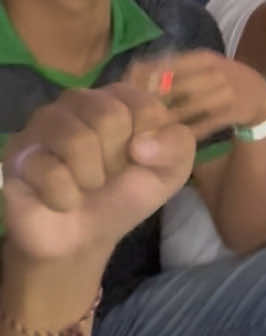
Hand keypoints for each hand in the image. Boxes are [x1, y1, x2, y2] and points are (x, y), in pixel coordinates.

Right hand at [1, 86, 194, 265]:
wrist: (84, 237)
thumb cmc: (125, 194)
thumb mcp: (170, 172)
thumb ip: (177, 146)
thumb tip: (142, 146)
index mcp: (118, 98)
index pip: (144, 106)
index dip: (150, 146)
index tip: (139, 162)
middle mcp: (78, 101)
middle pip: (109, 117)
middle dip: (117, 162)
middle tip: (108, 176)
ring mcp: (43, 124)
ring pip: (77, 140)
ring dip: (91, 178)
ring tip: (85, 186)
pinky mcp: (18, 153)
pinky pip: (49, 172)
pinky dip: (65, 197)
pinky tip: (61, 199)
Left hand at [127, 51, 265, 139]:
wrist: (259, 93)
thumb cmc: (221, 78)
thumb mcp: (201, 65)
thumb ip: (173, 67)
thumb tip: (133, 70)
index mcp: (203, 58)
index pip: (168, 63)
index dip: (144, 77)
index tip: (126, 91)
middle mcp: (215, 72)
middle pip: (176, 86)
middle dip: (152, 101)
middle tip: (132, 115)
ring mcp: (227, 92)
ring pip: (190, 107)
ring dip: (167, 119)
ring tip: (147, 130)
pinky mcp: (234, 112)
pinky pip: (206, 124)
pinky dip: (188, 132)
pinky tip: (173, 138)